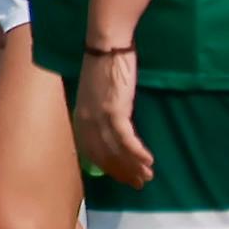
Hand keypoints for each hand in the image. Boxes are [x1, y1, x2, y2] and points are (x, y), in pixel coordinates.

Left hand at [71, 48, 152, 185]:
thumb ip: (100, 112)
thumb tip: (111, 129)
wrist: (107, 45)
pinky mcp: (113, 110)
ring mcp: (98, 116)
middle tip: (139, 183)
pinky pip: (126, 138)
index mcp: (80, 118)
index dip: (109, 167)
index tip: (123, 177)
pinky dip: (136, 151)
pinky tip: (148, 160)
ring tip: (148, 176)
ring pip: (116, 150)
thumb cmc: (105, 66)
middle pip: (104, 155)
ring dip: (133, 165)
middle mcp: (86, 121)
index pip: (93, 152)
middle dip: (122, 171)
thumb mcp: (98, 94)